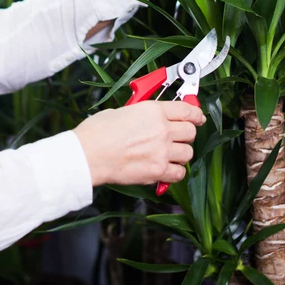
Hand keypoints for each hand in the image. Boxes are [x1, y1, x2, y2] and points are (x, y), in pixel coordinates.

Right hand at [73, 100, 205, 186]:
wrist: (87, 155)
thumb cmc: (97, 133)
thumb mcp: (121, 111)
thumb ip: (141, 114)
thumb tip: (148, 119)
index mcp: (153, 111)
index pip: (187, 110)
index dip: (196, 114)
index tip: (197, 117)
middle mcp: (162, 129)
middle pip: (191, 132)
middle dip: (187, 134)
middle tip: (179, 137)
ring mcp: (162, 151)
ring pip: (188, 153)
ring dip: (181, 154)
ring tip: (169, 154)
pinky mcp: (157, 171)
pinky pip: (179, 173)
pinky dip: (175, 172)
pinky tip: (165, 169)